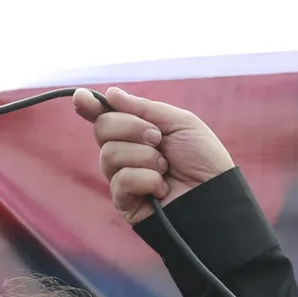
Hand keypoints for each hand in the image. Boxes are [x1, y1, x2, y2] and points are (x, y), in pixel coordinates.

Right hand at [73, 86, 234, 224]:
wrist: (215, 194)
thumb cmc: (203, 159)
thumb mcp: (179, 123)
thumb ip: (145, 108)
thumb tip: (111, 94)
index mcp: (136, 132)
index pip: (104, 116)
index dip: (89, 106)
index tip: (82, 98)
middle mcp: (124, 153)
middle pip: (102, 129)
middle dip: (131, 127)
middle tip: (158, 139)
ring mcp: (122, 178)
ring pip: (109, 154)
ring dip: (144, 156)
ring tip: (165, 167)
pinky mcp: (124, 202)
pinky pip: (121, 180)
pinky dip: (146, 179)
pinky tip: (162, 188)